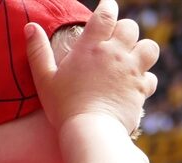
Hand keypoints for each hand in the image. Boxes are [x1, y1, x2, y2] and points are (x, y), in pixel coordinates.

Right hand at [25, 0, 159, 134]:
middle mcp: (115, 54)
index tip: (106, 9)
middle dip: (124, 31)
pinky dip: (145, 80)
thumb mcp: (44, 79)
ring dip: (142, 51)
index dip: (108, 7)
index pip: (106, 14)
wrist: (90, 131)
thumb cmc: (64, 107)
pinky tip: (134, 87)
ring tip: (132, 60)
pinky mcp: (141, 90)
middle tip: (115, 43)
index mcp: (91, 47)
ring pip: (149, 47)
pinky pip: (151, 78)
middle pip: (131, 27)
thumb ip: (38, 52)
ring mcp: (131, 71)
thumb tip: (30, 27)